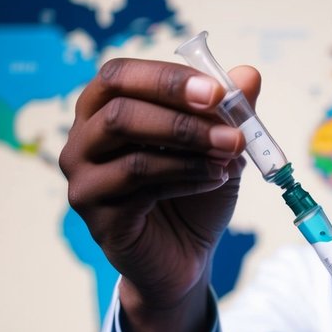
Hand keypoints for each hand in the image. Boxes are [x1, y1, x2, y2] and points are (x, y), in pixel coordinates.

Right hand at [60, 58, 259, 331]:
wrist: (184, 256)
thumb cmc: (193, 192)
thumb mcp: (217, 146)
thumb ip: (228, 111)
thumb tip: (249, 74)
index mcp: (102, 110)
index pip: (119, 76)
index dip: (167, 79)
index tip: (218, 92)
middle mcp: (82, 141)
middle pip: (120, 112)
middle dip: (183, 119)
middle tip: (233, 131)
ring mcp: (83, 180)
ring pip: (132, 154)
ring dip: (191, 151)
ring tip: (231, 157)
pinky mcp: (97, 216)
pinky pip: (141, 188)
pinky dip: (187, 178)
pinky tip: (216, 180)